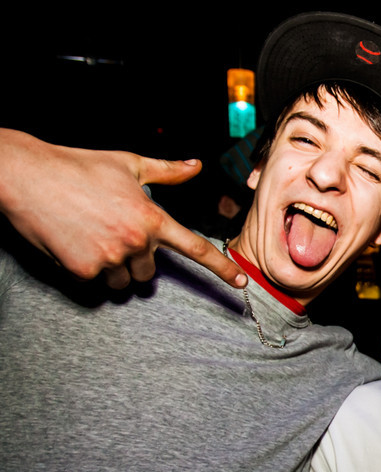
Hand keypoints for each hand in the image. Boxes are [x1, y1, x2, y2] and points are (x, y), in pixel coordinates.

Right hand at [0, 129, 246, 289]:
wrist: (27, 176)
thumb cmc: (78, 166)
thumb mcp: (129, 164)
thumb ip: (167, 171)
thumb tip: (196, 165)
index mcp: (152, 217)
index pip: (195, 249)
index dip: (221, 269)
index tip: (240, 284)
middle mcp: (136, 241)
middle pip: (150, 273)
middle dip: (137, 260)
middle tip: (113, 234)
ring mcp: (109, 258)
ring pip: (124, 282)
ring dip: (114, 269)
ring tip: (93, 237)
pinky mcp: (83, 271)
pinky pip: (95, 283)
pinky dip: (87, 269)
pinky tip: (74, 243)